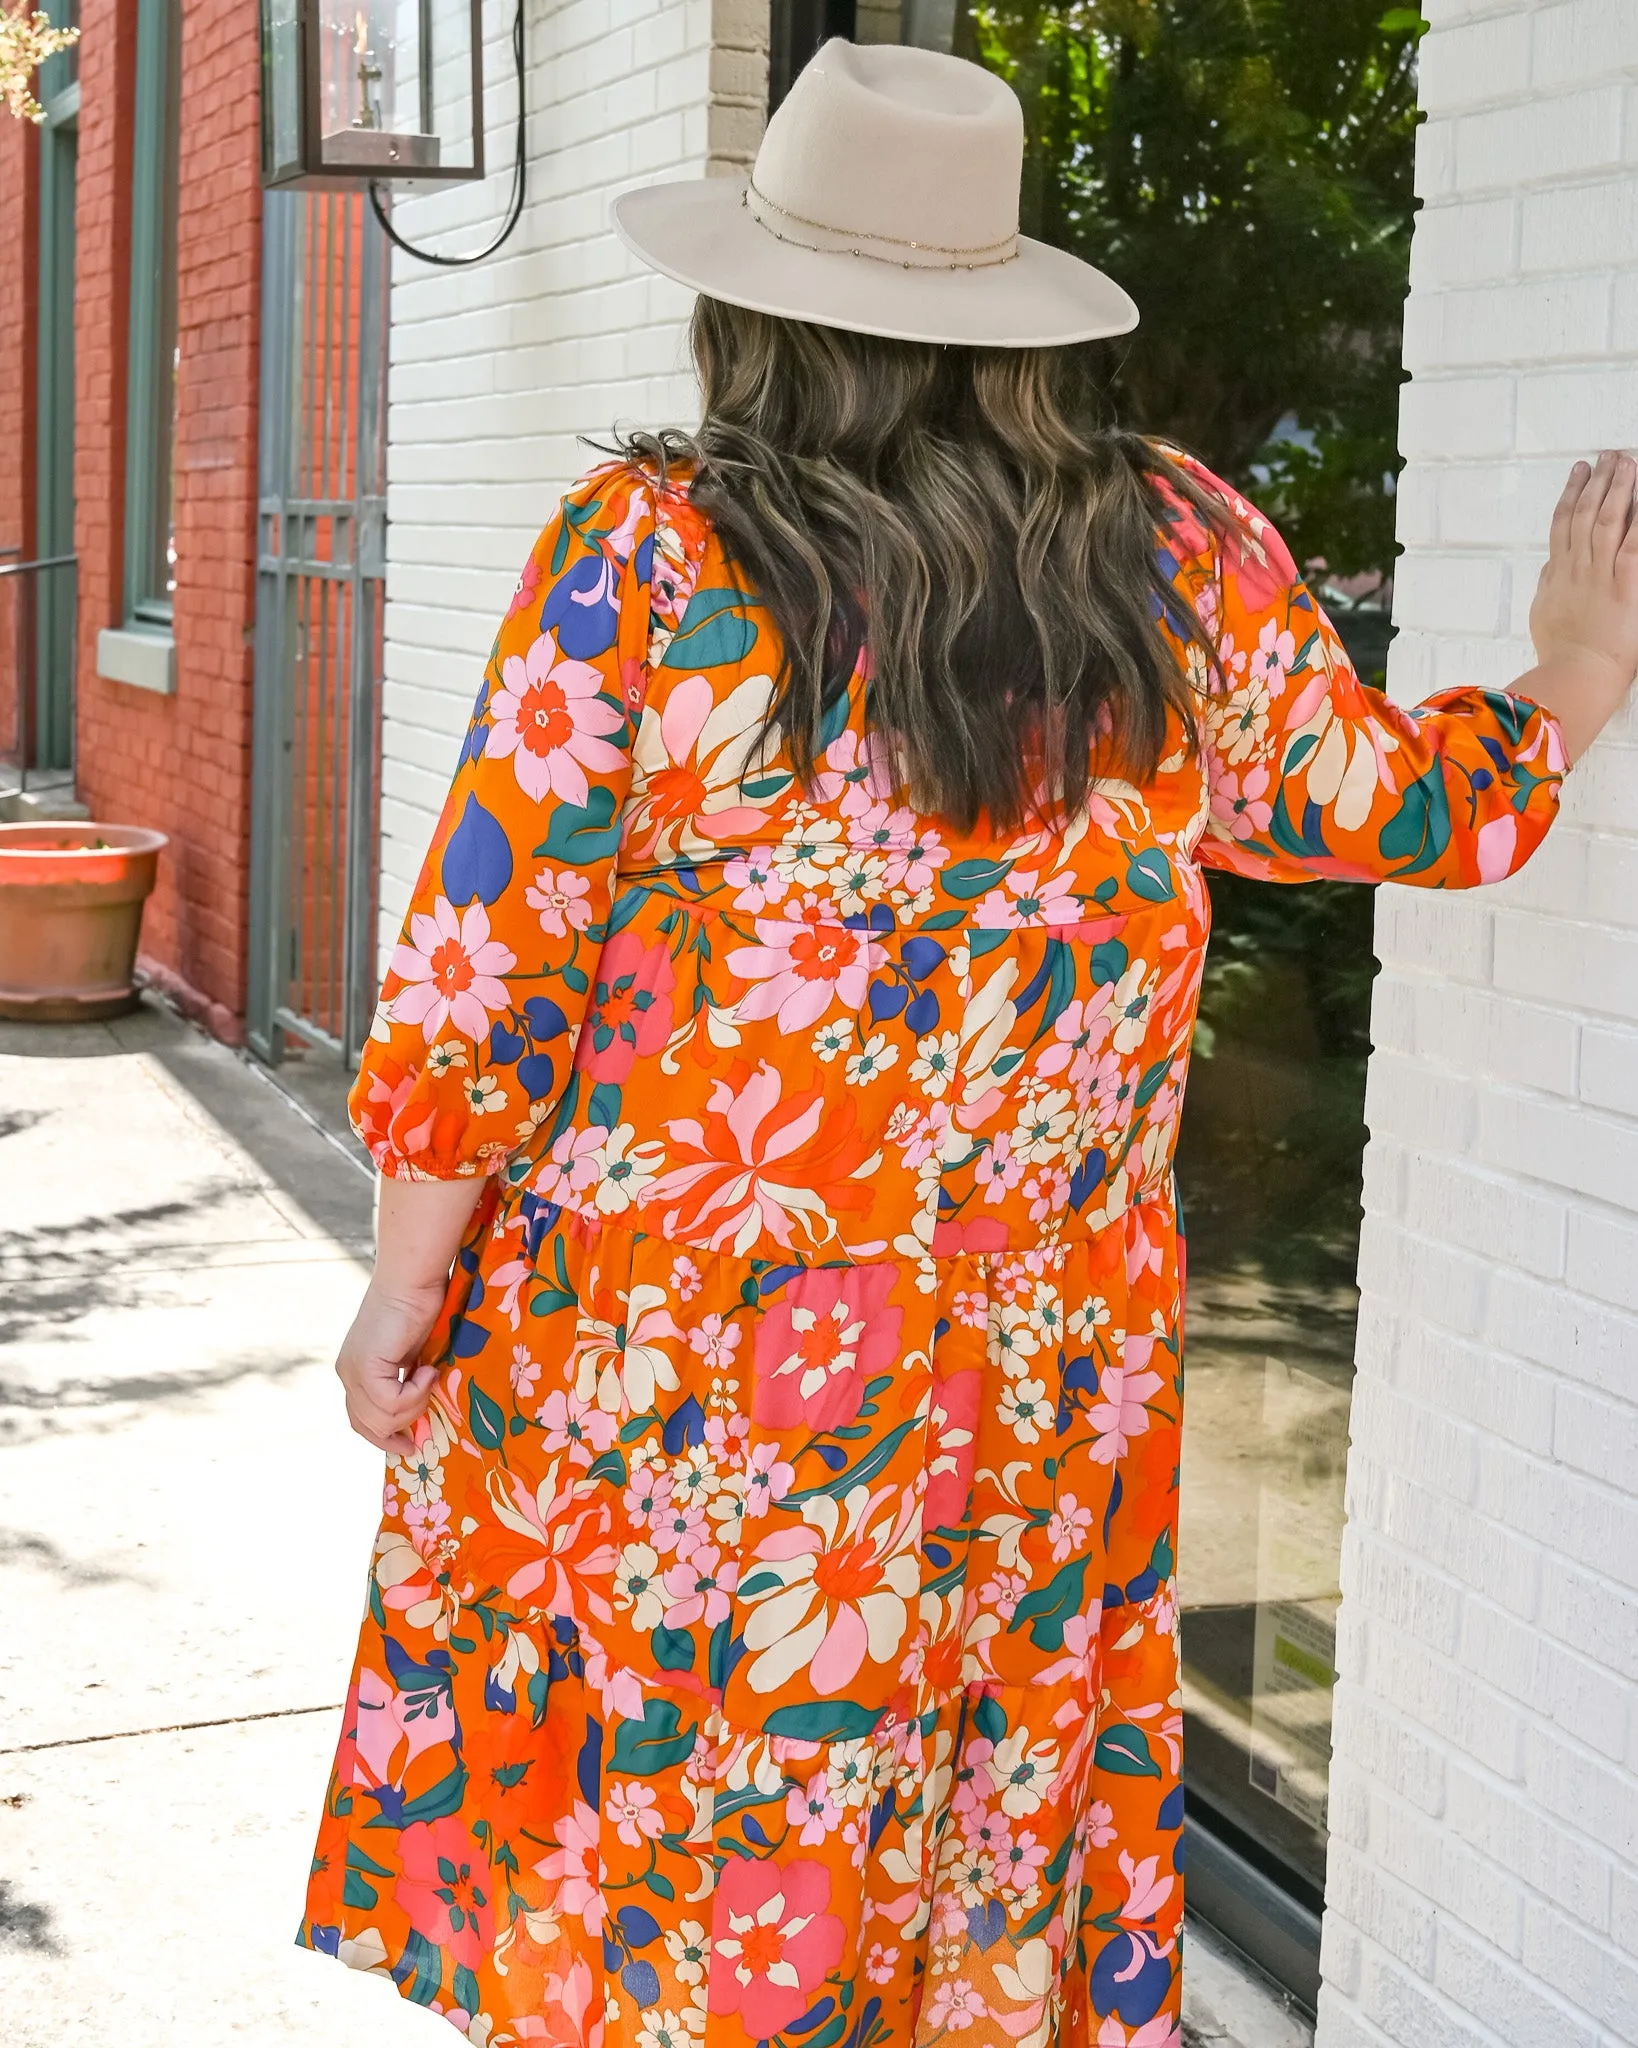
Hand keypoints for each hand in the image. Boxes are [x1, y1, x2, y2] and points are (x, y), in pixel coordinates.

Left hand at [334, 1275, 446, 1456]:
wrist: (415, 1277)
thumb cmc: (422, 1305)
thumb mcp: (414, 1355)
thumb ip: (408, 1382)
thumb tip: (420, 1416)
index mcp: (355, 1371)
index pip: (360, 1420)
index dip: (384, 1437)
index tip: (410, 1447)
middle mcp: (347, 1373)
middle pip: (368, 1426)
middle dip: (402, 1426)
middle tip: (429, 1409)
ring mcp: (352, 1371)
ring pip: (380, 1419)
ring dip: (414, 1405)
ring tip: (430, 1376)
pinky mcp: (366, 1367)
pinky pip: (391, 1403)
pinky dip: (416, 1393)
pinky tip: (427, 1369)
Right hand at [1530, 450, 1637, 699]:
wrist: (1577, 673)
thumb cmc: (1561, 653)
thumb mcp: (1544, 615)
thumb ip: (1549, 585)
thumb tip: (1550, 566)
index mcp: (1559, 573)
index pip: (1564, 523)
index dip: (1571, 493)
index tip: (1578, 472)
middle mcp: (1579, 566)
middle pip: (1586, 513)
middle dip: (1597, 481)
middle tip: (1607, 456)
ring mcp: (1602, 572)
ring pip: (1608, 518)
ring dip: (1618, 488)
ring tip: (1626, 463)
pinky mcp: (1627, 582)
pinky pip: (1634, 542)